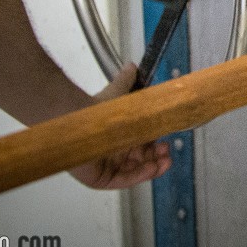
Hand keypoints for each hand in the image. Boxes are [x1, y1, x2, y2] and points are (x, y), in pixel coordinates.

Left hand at [69, 64, 172, 189]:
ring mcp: (108, 166)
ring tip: (165, 160)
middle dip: (158, 156)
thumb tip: (132, 65)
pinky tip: (152, 168)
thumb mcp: (117, 93)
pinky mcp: (101, 178)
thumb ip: (126, 81)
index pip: (143, 144)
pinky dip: (140, 175)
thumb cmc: (97, 109)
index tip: (167, 139)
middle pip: (142, 160)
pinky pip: (124, 180)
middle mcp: (115, 152)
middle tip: (167, 150)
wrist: (79, 120)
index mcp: (121, 136)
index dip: (156, 144)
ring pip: (136, 171)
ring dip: (154, 167)